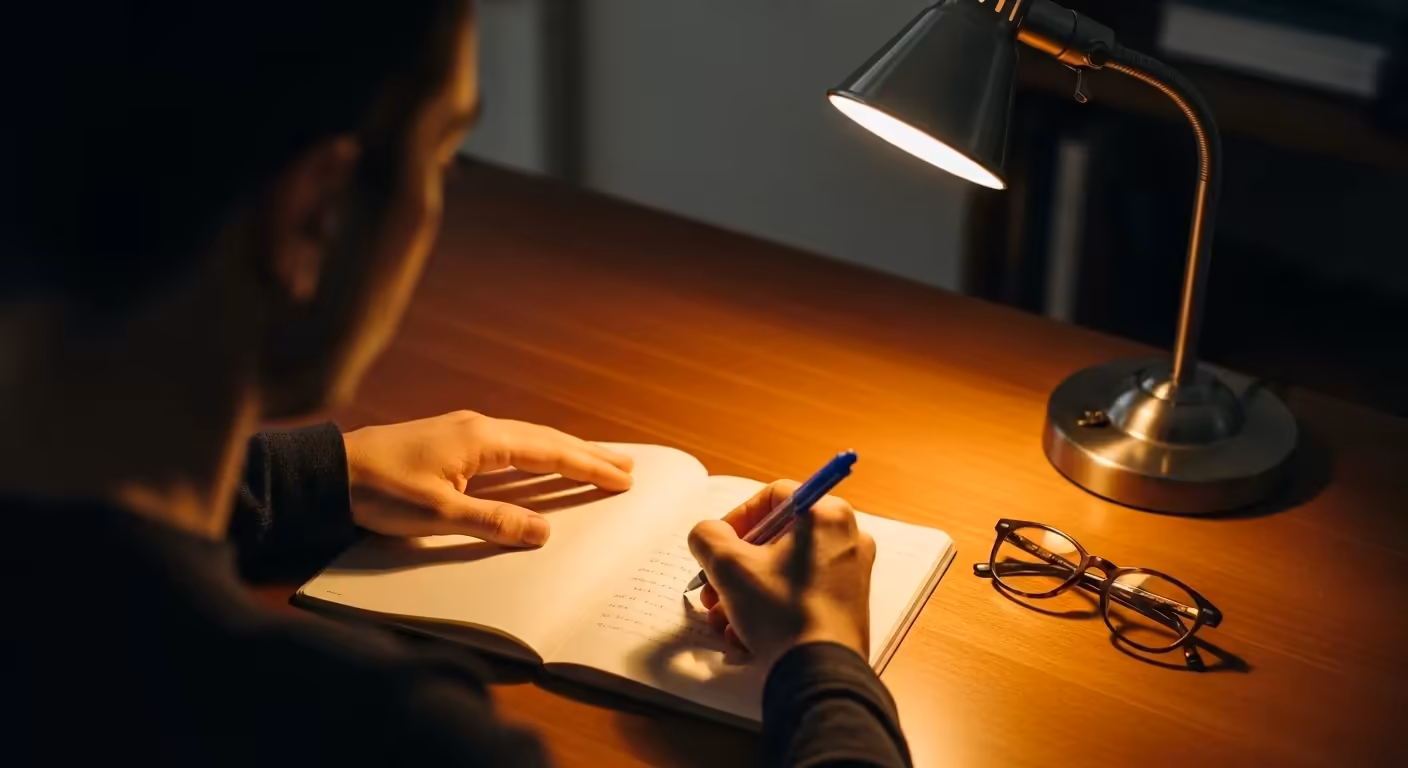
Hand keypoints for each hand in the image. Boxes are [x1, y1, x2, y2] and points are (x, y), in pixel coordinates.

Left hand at [342, 411, 632, 546]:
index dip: (588, 467)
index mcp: (481, 440)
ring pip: (530, 437)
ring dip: (566, 450)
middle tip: (627, 465)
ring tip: (597, 460)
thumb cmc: (379, 491)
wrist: (329, 471)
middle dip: (588, 453)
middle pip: (547, 438)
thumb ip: (494, 522)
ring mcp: (465, 429)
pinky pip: (511, 442)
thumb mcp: (437, 515)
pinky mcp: (452, 438)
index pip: (549, 453)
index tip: (622, 477)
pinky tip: (542, 459)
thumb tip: (544, 531)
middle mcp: (479, 426)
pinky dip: (539, 450)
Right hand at [686, 481, 875, 665]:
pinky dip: (771, 607)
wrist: (820, 673)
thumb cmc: (781, 612)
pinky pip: (801, 593)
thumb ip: (708, 537)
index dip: (737, 518)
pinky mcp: (849, 604)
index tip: (717, 545)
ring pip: (785, 570)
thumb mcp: (729, 567)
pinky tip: (745, 634)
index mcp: (827, 515)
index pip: (773, 497)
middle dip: (736, 566)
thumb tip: (708, 534)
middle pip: (777, 538)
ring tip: (722, 619)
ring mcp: (852, 572)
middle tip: (713, 589)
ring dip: (746, 591)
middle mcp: (847, 537)